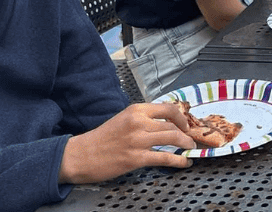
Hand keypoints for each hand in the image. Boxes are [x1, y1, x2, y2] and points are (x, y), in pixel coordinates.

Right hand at [59, 103, 194, 183]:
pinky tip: (185, 163)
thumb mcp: (123, 119)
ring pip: (173, 139)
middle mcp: (138, 122)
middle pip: (174, 125)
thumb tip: (166, 123)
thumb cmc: (101, 139)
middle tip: (191, 140)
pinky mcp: (136, 158)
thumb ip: (143, 119)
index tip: (186, 125)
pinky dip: (179, 161)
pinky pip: (165, 158)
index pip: (169, 108)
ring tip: (190, 149)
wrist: (80, 156)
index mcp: (136, 110)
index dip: (182, 118)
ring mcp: (138, 140)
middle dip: (187, 134)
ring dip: (186, 145)